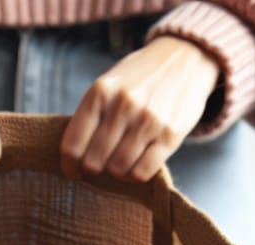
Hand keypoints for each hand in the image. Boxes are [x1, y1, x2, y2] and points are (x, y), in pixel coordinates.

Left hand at [61, 36, 218, 182]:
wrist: (185, 58)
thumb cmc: (139, 78)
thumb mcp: (109, 84)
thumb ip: (92, 115)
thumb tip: (74, 157)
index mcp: (100, 93)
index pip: (73, 146)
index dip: (69, 166)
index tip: (73, 171)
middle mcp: (122, 106)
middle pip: (94, 162)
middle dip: (94, 170)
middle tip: (100, 166)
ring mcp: (148, 121)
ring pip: (118, 170)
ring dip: (117, 173)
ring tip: (120, 163)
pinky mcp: (170, 135)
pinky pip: (142, 173)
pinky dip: (135, 176)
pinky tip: (136, 166)